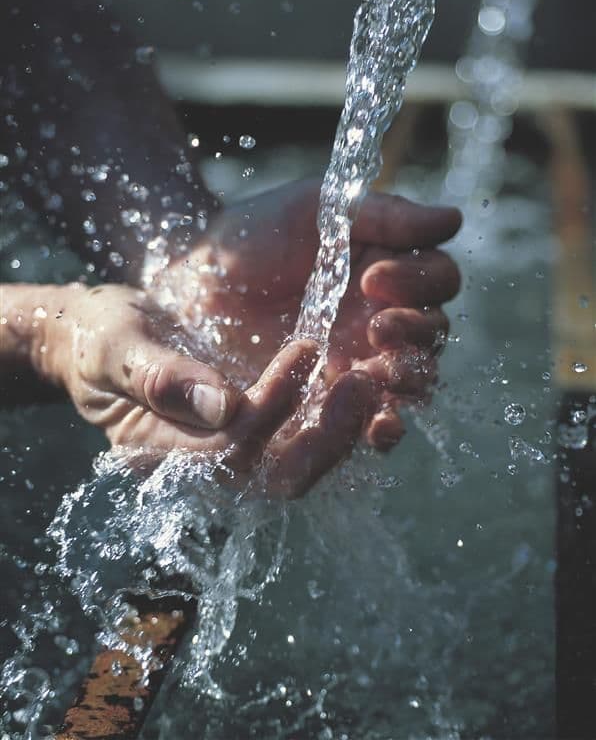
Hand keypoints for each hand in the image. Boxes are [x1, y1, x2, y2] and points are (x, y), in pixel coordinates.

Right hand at [41, 283, 373, 496]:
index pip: (231, 450)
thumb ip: (160, 378)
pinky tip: (361, 381)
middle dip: (325, 437)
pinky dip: (335, 419)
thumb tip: (221, 406)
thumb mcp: (117, 348)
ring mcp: (230, 454)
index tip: (304, 349)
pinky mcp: (252, 433)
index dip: (272, 407)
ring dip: (341, 429)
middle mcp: (203, 467)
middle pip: (278, 476)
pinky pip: (301, 440)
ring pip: (299, 464)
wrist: (100, 338)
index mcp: (161, 454)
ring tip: (374, 380)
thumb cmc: (99, 339)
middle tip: (363, 384)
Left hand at [164, 179, 461, 448]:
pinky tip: (377, 424)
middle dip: (416, 333)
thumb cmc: (255, 233)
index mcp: (389, 272)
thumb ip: (383, 214)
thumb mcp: (316, 208)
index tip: (371, 276)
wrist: (193, 276)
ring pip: (412, 381)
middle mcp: (383, 320)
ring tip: (376, 370)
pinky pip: (371, 422)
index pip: (438, 280)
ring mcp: (360, 363)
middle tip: (378, 326)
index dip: (421, 281)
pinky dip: (383, 425)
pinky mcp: (330, 403)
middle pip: (433, 335)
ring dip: (406, 379)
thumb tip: (454, 218)